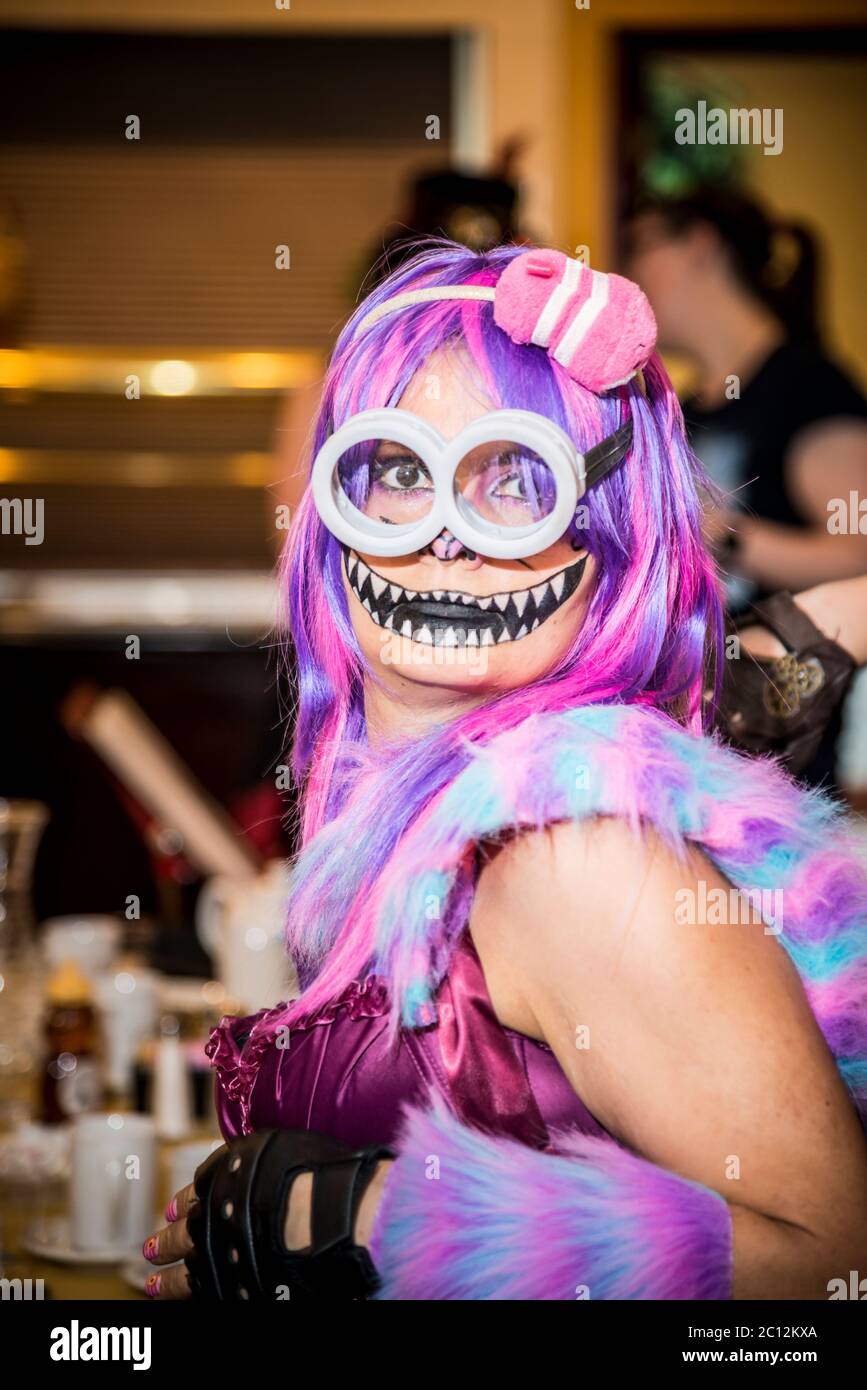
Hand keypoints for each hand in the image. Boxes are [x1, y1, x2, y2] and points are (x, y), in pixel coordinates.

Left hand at [142, 1150, 393, 1298]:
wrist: (318, 1215)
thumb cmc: (312, 1174)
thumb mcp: (283, 1146)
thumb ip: (265, 1156)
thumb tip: (266, 1160)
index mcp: (226, 1172)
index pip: (199, 1185)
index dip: (185, 1200)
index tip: (173, 1209)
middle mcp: (213, 1212)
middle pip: (184, 1230)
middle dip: (167, 1240)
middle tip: (150, 1249)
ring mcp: (216, 1252)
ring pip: (183, 1268)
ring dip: (167, 1278)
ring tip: (153, 1284)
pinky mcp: (226, 1285)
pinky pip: (200, 1292)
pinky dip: (188, 1295)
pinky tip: (183, 1298)